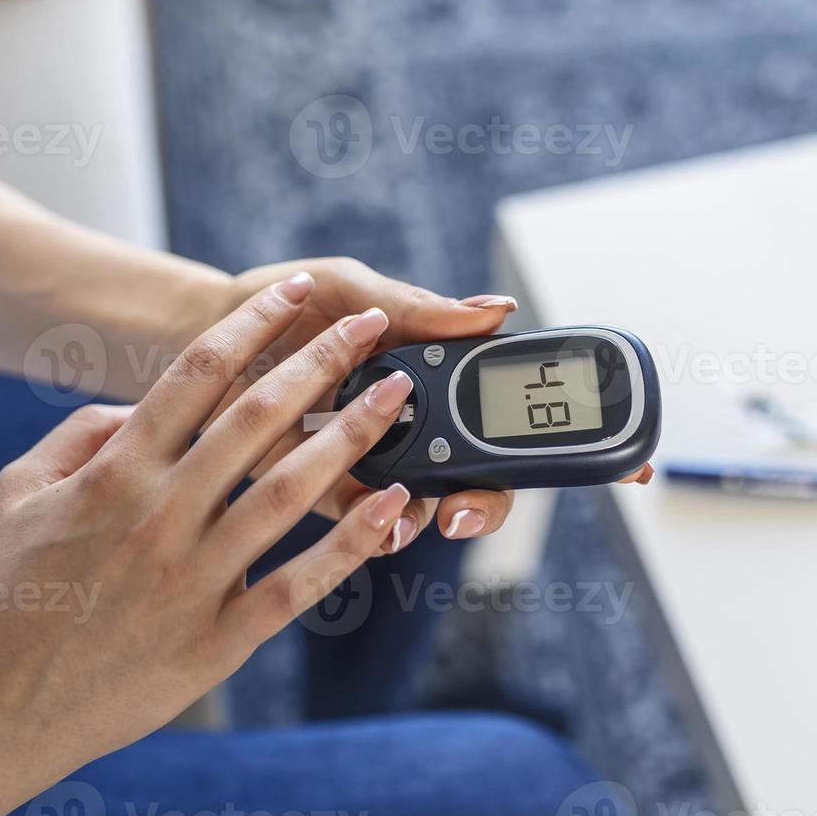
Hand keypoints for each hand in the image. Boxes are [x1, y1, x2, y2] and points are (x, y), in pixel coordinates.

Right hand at [0, 274, 417, 802]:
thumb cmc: (6, 594)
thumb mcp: (17, 493)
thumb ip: (78, 435)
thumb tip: (137, 404)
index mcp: (115, 471)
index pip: (197, 373)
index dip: (255, 324)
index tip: (298, 293)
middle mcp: (161, 513)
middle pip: (258, 418)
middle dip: (323, 361)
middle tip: (371, 326)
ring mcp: (194, 577)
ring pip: (290, 490)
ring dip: (352, 435)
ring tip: (398, 396)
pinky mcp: (218, 638)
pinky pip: (297, 584)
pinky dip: (350, 545)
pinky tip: (391, 506)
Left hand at [222, 259, 651, 551]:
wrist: (190, 332)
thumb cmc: (278, 301)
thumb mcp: (351, 288)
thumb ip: (417, 306)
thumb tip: (494, 311)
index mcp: (428, 372)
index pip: (513, 409)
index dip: (571, 435)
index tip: (626, 460)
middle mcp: (408, 423)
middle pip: (483, 474)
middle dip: (495, 496)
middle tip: (475, 499)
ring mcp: (368, 460)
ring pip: (431, 506)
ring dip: (444, 517)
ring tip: (432, 513)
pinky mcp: (319, 489)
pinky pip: (364, 522)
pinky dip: (380, 527)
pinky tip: (383, 520)